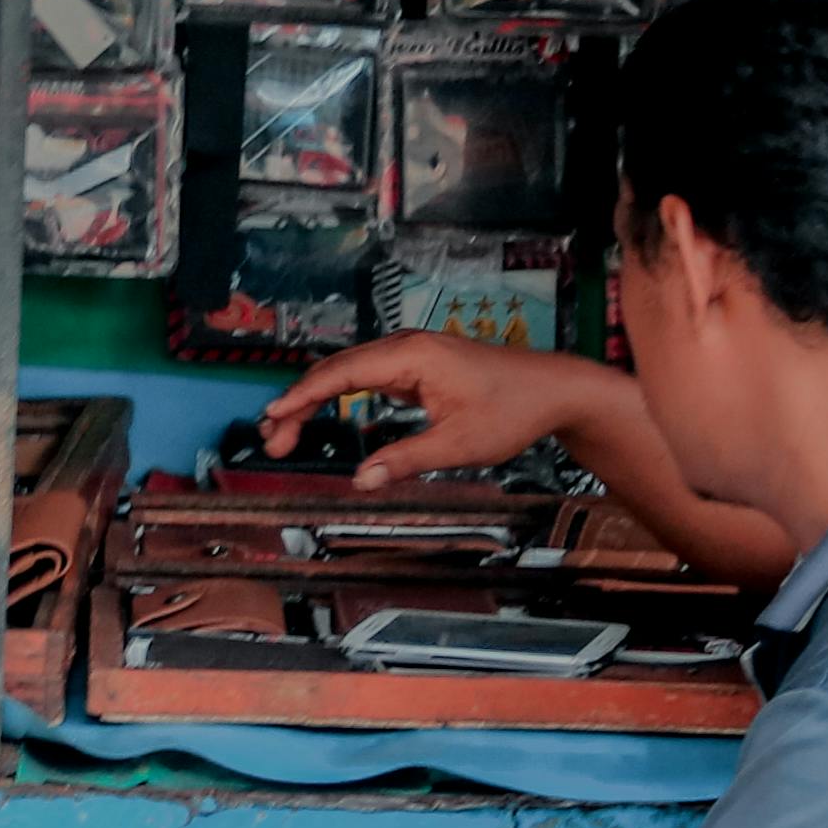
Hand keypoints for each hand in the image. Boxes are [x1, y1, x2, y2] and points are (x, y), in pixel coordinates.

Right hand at [260, 333, 635, 489]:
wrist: (555, 390)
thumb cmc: (513, 411)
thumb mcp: (458, 446)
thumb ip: (404, 461)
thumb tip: (360, 481)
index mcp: (412, 356)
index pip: (341, 374)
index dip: (301, 397)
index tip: (273, 418)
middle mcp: (407, 346)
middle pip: (337, 371)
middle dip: (300, 404)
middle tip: (274, 441)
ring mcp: (414, 353)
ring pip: (350, 372)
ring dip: (318, 399)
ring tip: (288, 431)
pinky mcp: (421, 365)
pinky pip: (369, 375)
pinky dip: (342, 395)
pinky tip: (327, 413)